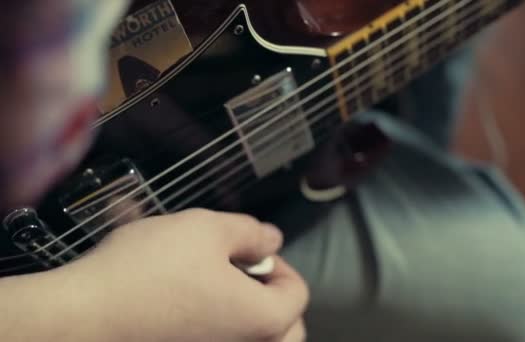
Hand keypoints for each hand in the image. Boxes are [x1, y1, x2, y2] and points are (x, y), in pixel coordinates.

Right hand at [48, 209, 308, 341]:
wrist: (82, 316)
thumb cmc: (149, 269)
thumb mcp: (206, 230)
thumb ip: (250, 232)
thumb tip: (273, 240)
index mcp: (263, 321)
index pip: (297, 294)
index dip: (278, 263)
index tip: (247, 250)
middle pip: (286, 329)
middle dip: (272, 298)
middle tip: (242, 274)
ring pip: (255, 341)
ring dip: (248, 315)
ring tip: (217, 288)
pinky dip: (220, 329)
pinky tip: (191, 306)